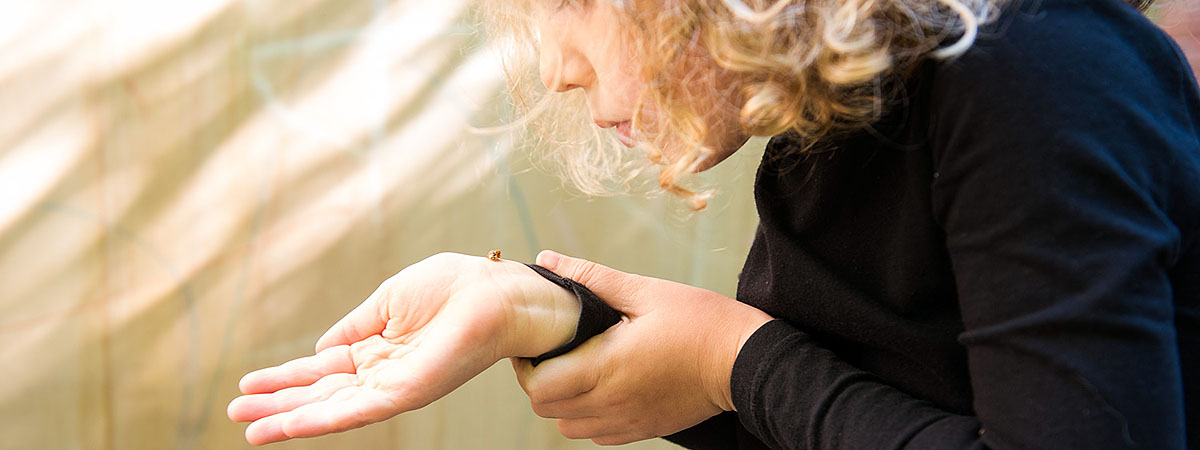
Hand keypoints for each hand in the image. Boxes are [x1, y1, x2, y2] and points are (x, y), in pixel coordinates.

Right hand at [227, 252, 579, 444]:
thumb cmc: (453, 288)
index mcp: (377, 349)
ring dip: (288, 418)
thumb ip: (353, 328)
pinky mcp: (406, 393)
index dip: (284, 378)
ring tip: (250, 428)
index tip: (247, 386)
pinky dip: (319, 419)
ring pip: (330, 408)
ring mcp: (393, 385)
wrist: (494, 292)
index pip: (321, 370)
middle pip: (320, 394)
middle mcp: (382, 373)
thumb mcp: (388, 301)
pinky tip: (288, 425)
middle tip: (236, 414)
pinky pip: (356, 411)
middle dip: (277, 404)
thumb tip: (319, 351)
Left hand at [512, 250, 772, 445]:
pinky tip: (604, 388)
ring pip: (568, 426)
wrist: (747, 361)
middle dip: (539, 380)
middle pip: (546, 408)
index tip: (537, 341)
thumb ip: (590, 278)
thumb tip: (547, 261)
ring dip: (562, 401)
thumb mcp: (645, 291)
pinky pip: (597, 435)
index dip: (527, 363)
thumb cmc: (701, 321)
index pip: (538, 383)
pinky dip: (589, 416)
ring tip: (577, 370)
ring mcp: (627, 421)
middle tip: (553, 352)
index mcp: (606, 365)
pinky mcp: (643, 430)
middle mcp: (611, 401)